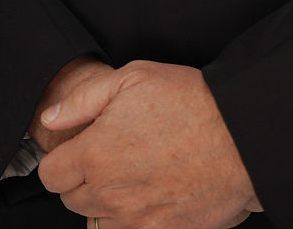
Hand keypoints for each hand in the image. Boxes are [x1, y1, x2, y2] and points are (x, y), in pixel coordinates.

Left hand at [37, 59, 261, 226]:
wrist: (242, 136)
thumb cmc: (191, 102)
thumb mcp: (133, 78)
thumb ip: (83, 100)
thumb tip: (51, 118)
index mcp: (96, 154)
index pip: (51, 174)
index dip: (61, 158)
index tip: (77, 148)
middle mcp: (110, 193)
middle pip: (72, 200)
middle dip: (83, 178)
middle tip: (110, 154)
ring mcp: (135, 220)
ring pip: (98, 221)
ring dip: (106, 201)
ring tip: (134, 172)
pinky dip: (133, 218)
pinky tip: (152, 192)